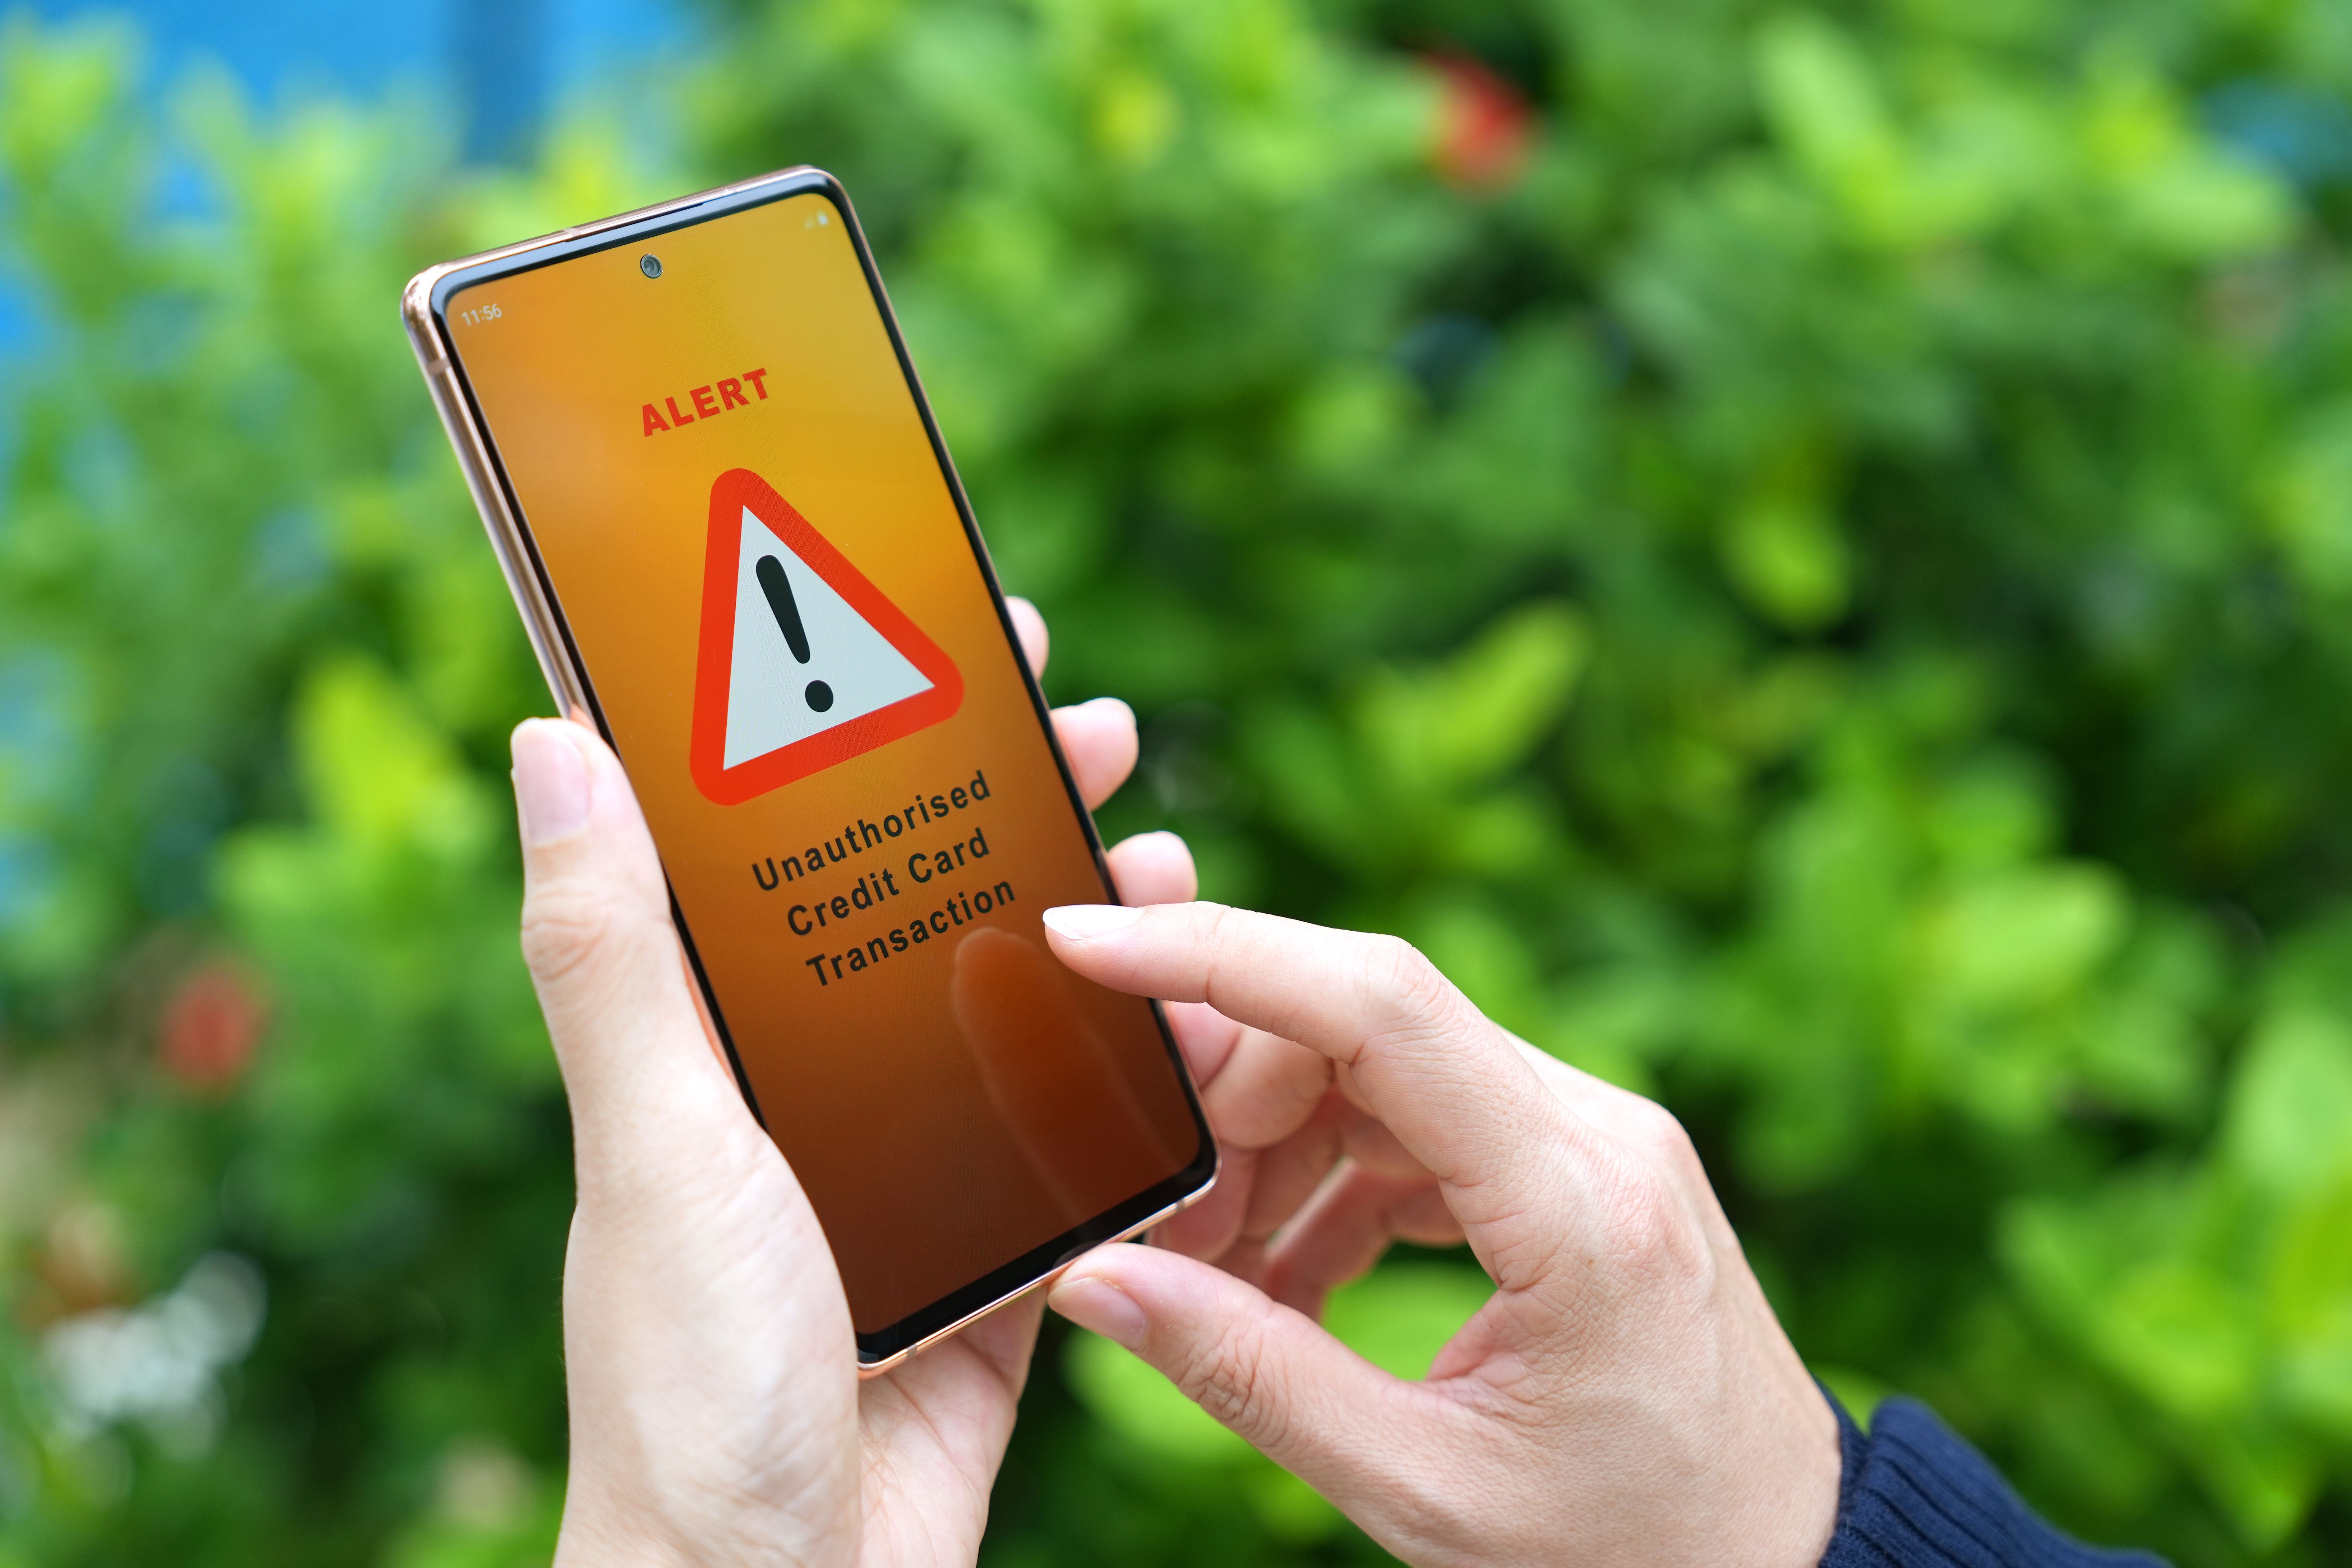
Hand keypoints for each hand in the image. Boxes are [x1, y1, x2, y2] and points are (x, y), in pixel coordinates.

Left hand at [514, 598, 1196, 1567]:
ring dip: (1095, 931)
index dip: (861, 733)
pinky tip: (1201, 1027)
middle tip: (1093, 729)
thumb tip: (548, 743)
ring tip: (1166, 863)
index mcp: (721, 1053)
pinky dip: (1139, 1080)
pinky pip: (1081, 1142)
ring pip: (1020, 1014)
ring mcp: (911, 1176)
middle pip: (925, 914)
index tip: (939, 640)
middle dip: (1009, 811)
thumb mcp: (661, 1140)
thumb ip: (617, 957)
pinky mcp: (995, 1259)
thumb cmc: (691, 1376)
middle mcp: (814, 1099)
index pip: (790, 849)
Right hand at [1038, 904, 1841, 1567]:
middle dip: (1231, 1109)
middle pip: (1363, 1032)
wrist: (1783, 1566)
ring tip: (1222, 1282)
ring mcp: (1594, 1137)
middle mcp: (1598, 1132)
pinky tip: (1288, 1284)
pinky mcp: (1577, 1162)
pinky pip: (1423, 1125)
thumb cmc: (1628, 1551)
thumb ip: (1255, 1378)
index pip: (1381, 1008)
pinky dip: (1335, 1186)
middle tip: (1163, 1233)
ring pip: (1382, 1074)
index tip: (1090, 942)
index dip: (1223, 956)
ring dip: (1276, 1155)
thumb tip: (1101, 1284)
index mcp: (1579, 1204)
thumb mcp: (1425, 1489)